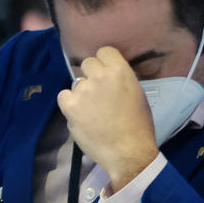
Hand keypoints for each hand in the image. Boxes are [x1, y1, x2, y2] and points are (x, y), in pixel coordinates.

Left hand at [57, 46, 159, 191]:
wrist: (128, 151)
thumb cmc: (139, 125)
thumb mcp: (137, 94)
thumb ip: (121, 80)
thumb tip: (109, 76)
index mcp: (121, 72)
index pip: (104, 51)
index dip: (104, 62)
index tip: (106, 73)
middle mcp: (101, 76)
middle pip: (88, 63)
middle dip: (92, 75)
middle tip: (98, 92)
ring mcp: (83, 91)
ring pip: (76, 83)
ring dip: (82, 93)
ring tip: (91, 111)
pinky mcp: (71, 107)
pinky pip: (64, 96)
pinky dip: (70, 104)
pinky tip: (80, 114)